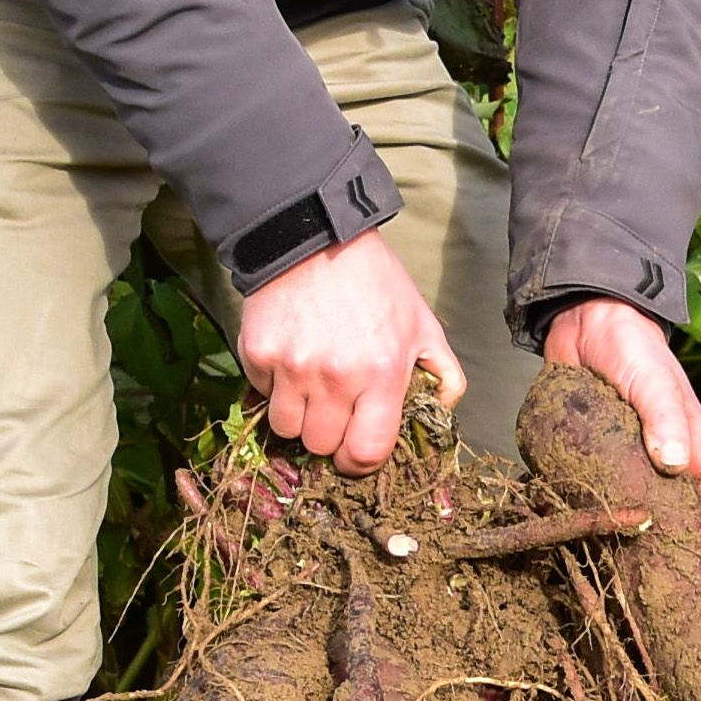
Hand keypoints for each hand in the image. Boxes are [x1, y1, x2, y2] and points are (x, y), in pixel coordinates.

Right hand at [240, 231, 462, 471]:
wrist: (317, 238)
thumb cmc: (376, 283)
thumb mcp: (423, 322)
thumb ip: (443, 373)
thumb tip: (442, 413)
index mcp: (381, 373)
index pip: (365, 453)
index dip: (359, 462)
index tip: (355, 452)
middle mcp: (334, 377)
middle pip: (320, 446)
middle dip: (328, 434)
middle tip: (334, 407)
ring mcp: (291, 367)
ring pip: (286, 429)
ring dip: (297, 415)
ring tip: (310, 384)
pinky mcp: (257, 354)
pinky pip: (261, 396)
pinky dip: (273, 386)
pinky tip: (291, 355)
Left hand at [546, 297, 700, 575]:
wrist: (586, 321)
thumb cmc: (631, 348)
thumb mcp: (650, 380)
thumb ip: (662, 417)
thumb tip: (673, 464)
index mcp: (693, 447)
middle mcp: (669, 462)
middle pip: (687, 518)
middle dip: (688, 556)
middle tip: (679, 600)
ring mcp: (637, 464)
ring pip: (648, 514)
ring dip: (647, 547)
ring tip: (639, 590)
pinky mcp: (604, 461)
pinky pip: (611, 500)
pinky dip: (610, 525)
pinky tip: (596, 551)